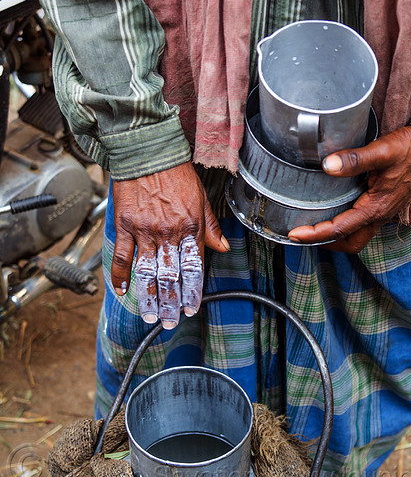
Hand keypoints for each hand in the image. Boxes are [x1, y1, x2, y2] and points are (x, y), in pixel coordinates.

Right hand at [111, 162, 229, 328]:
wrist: (149, 153)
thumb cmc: (178, 176)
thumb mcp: (202, 199)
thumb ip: (211, 227)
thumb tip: (224, 248)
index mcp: (191, 228)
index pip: (194, 268)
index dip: (192, 292)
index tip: (191, 308)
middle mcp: (169, 233)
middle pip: (170, 276)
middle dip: (171, 303)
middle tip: (170, 322)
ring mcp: (145, 231)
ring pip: (147, 272)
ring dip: (148, 297)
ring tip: (150, 316)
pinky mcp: (125, 225)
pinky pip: (121, 255)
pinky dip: (120, 275)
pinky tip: (122, 291)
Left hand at [288, 126, 410, 252]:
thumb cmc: (410, 149)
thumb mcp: (382, 151)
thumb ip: (355, 159)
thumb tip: (328, 166)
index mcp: (375, 208)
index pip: (340, 229)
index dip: (315, 234)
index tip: (294, 234)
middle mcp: (378, 216)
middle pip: (349, 244)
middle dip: (325, 244)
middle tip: (302, 236)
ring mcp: (382, 213)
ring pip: (356, 238)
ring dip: (335, 239)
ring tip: (314, 229)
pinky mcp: (382, 207)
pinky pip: (361, 226)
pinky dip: (344, 228)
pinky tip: (333, 214)